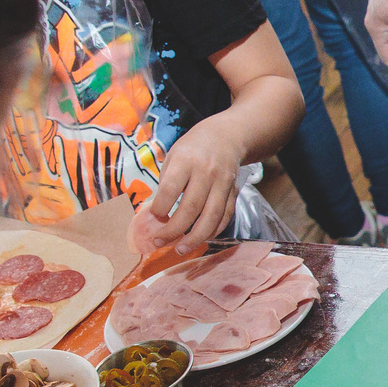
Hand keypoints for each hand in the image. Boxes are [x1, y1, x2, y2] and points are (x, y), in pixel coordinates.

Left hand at [133, 124, 247, 255]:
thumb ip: (166, 183)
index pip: (171, 189)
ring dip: (195, 237)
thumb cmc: (192, 149)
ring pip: (211, 217)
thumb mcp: (173, 157)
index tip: (153, 216)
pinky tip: (200, 239)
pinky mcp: (234, 193)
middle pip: (191, 207)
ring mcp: (223, 184)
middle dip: (174, 229)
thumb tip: (156, 215)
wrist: (225, 137)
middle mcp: (206, 172)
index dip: (160, 208)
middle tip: (159, 242)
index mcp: (186, 161)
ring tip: (180, 249)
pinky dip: (212, 231)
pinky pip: (225, 217)